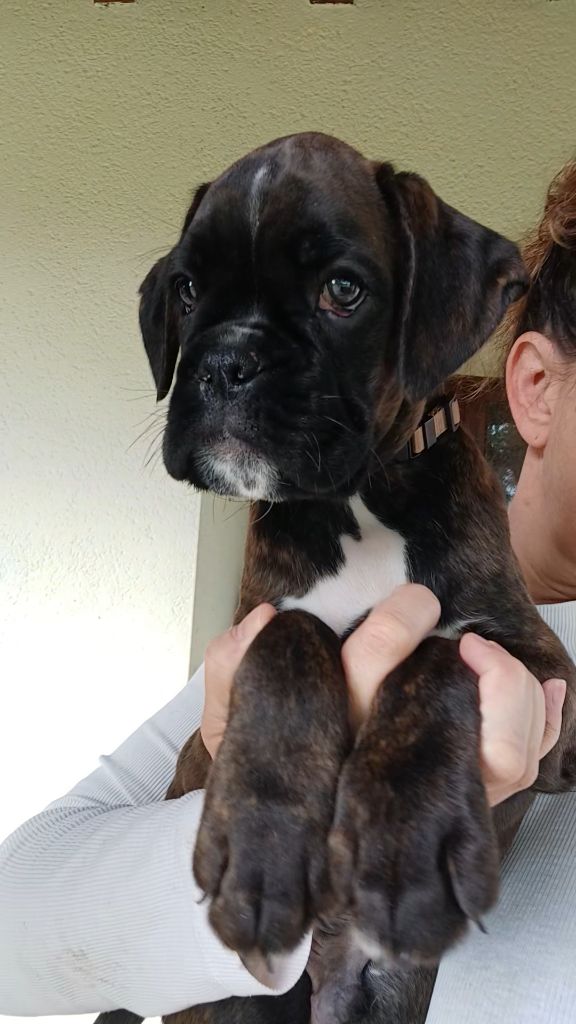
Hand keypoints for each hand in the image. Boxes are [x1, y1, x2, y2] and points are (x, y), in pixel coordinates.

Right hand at [200, 587, 566, 806]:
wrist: (298, 857)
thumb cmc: (279, 779)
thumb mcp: (236, 726)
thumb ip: (233, 669)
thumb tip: (262, 619)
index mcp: (337, 738)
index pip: (370, 665)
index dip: (399, 624)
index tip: (417, 598)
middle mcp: (393, 770)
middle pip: (455, 715)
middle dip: (478, 667)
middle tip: (464, 639)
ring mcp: (438, 795)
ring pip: (505, 750)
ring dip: (514, 692)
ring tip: (487, 657)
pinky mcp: (468, 802)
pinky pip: (524, 764)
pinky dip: (545, 720)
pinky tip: (545, 686)